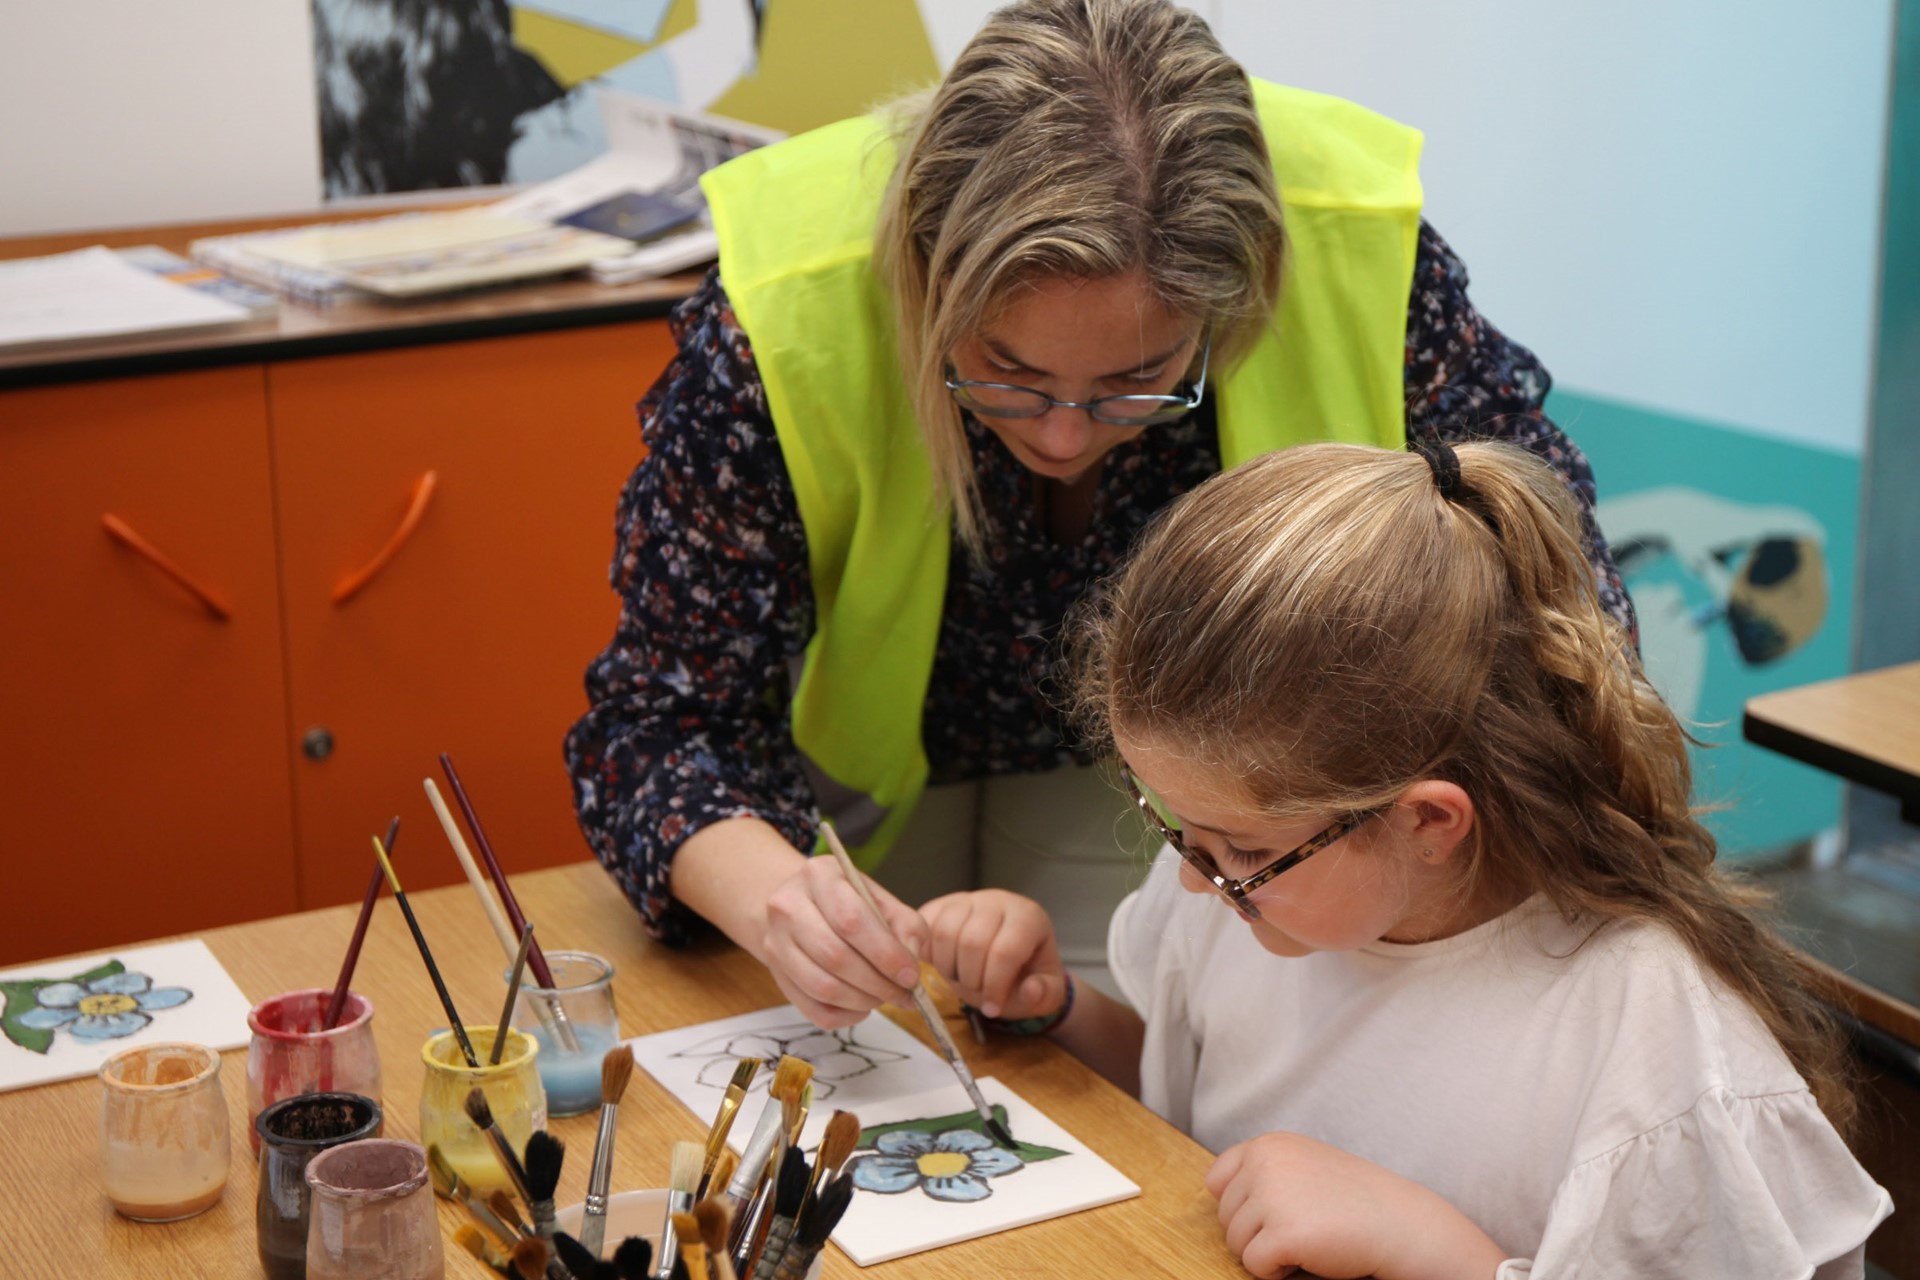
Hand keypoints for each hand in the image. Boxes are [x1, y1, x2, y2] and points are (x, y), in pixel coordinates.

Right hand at [760, 854, 929, 1028]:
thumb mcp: (883, 901)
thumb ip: (905, 928)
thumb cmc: (852, 903)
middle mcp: (789, 905)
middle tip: (903, 994)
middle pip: (835, 956)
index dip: (885, 954)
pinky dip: (844, 1016)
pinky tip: (862, 1006)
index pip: (852, 920)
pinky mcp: (776, 972)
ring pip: (822, 987)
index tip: (911, 976)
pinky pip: (812, 1008)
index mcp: (820, 875)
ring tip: (884, 997)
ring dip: (862, 1001)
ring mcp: (776, 941)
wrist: (804, 906)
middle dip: (877, 983)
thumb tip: (909, 970)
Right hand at [920, 890, 1065, 1021]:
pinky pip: (925, 926)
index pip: (1005, 951)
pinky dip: (927, 953)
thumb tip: (1031, 989)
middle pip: (971, 941)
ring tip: (961, 979)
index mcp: (1028, 919)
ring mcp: (968, 899)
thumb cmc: (1027, 974)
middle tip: (976, 992)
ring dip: (947, 967)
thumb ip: (1043, 994)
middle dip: (971, 979)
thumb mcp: (1046, 992)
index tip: (993, 1008)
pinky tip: (941, 966)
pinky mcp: (943, 905)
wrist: (1007, 956)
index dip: (995, 985)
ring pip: (944, 932)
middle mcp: (998, 901)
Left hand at [1207, 1133, 1505, 1279]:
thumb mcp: (1304, 1166)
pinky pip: (1254, 1266)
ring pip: (1236, 1243)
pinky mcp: (1281, 1233)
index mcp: (1268, 1144)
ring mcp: (1272, 1196)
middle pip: (1225, 1218)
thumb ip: (1265, 1170)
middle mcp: (1264, 1162)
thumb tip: (1216, 1191)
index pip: (1217, 1180)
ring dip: (1267, 1253)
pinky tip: (1309, 1257)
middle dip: (1256, 1234)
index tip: (1272, 1215)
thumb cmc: (1356, 1201)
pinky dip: (1276, 1272)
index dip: (1240, 1207)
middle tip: (1301, 1230)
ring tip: (1307, 1242)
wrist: (1400, 1224)